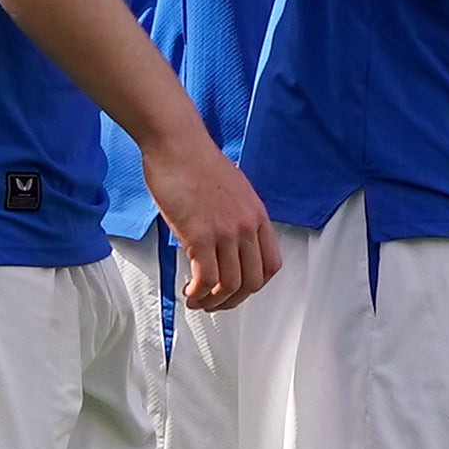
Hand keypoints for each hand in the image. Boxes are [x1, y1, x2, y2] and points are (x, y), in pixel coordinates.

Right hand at [142, 132, 280, 310]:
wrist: (177, 145)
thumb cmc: (197, 164)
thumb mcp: (233, 191)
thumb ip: (236, 218)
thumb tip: (227, 244)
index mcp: (257, 216)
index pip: (270, 265)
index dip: (253, 286)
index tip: (235, 291)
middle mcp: (247, 226)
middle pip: (253, 282)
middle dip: (232, 301)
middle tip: (213, 303)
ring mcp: (226, 232)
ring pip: (231, 286)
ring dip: (213, 302)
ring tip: (196, 301)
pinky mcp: (200, 236)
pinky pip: (207, 280)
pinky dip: (198, 294)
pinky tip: (188, 292)